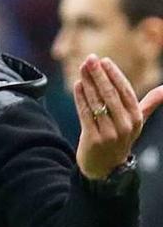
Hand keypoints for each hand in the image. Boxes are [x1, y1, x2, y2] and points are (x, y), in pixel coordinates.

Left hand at [74, 55, 162, 178]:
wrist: (105, 167)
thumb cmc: (120, 136)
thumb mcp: (137, 121)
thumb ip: (149, 103)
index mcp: (136, 118)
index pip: (125, 92)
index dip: (114, 75)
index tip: (104, 60)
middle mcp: (125, 126)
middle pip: (110, 95)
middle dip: (99, 75)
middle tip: (90, 59)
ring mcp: (109, 133)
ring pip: (97, 103)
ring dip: (88, 83)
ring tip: (81, 68)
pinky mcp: (94, 139)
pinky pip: (86, 115)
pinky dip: (81, 99)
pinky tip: (78, 85)